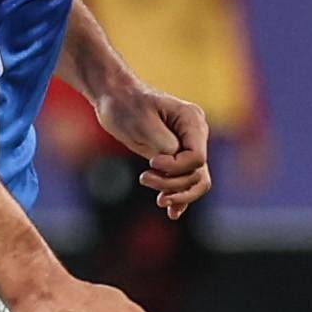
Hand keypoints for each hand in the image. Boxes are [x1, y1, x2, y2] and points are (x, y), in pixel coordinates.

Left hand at [97, 79, 211, 216]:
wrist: (114, 98)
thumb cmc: (126, 104)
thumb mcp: (143, 122)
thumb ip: (163, 144)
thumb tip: (175, 164)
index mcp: (192, 120)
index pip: (197, 157)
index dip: (176, 168)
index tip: (152, 162)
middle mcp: (195, 134)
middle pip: (198, 173)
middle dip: (173, 183)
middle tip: (144, 178)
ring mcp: (187, 145)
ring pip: (196, 181)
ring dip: (177, 194)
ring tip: (158, 201)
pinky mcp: (175, 156)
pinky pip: (186, 181)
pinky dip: (181, 198)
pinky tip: (173, 213)